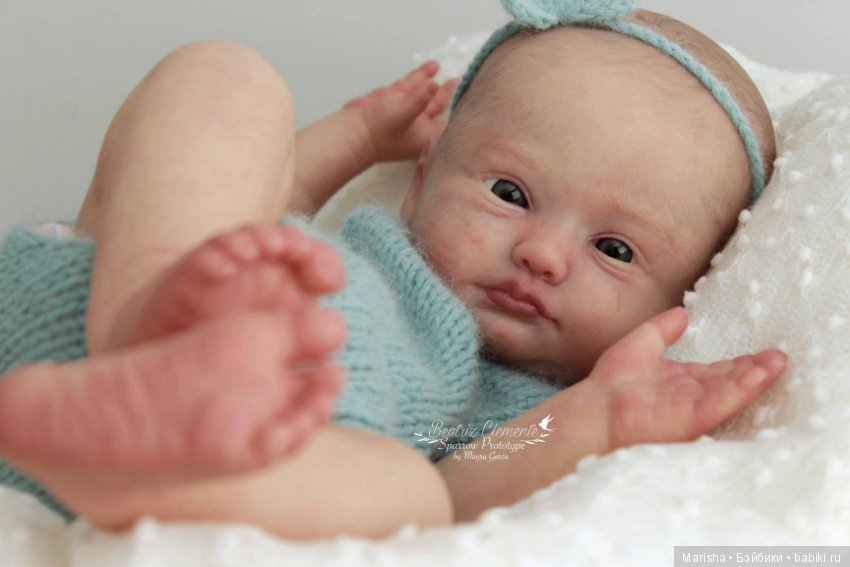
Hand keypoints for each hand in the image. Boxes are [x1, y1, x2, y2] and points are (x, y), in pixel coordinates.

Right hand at [343, 60, 457, 162]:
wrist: (352, 133)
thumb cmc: (378, 132)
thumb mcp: (404, 112)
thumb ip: (420, 97)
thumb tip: (433, 84)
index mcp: (427, 136)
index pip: (451, 126)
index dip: (463, 116)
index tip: (475, 105)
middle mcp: (419, 126)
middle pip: (441, 110)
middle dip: (451, 97)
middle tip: (463, 86)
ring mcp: (407, 113)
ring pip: (426, 96)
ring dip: (435, 84)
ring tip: (449, 74)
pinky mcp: (394, 103)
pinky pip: (411, 88)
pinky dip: (420, 77)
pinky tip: (430, 68)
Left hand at [585, 306, 787, 450]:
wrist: (594, 408)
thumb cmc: (610, 382)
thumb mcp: (640, 344)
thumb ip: (662, 329)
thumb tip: (684, 312)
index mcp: (681, 380)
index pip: (717, 371)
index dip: (741, 362)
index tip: (765, 351)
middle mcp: (690, 396)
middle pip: (729, 381)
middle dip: (755, 370)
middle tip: (780, 357)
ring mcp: (692, 409)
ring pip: (730, 391)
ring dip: (755, 378)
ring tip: (777, 362)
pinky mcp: (691, 420)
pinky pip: (721, 404)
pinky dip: (741, 389)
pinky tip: (758, 375)